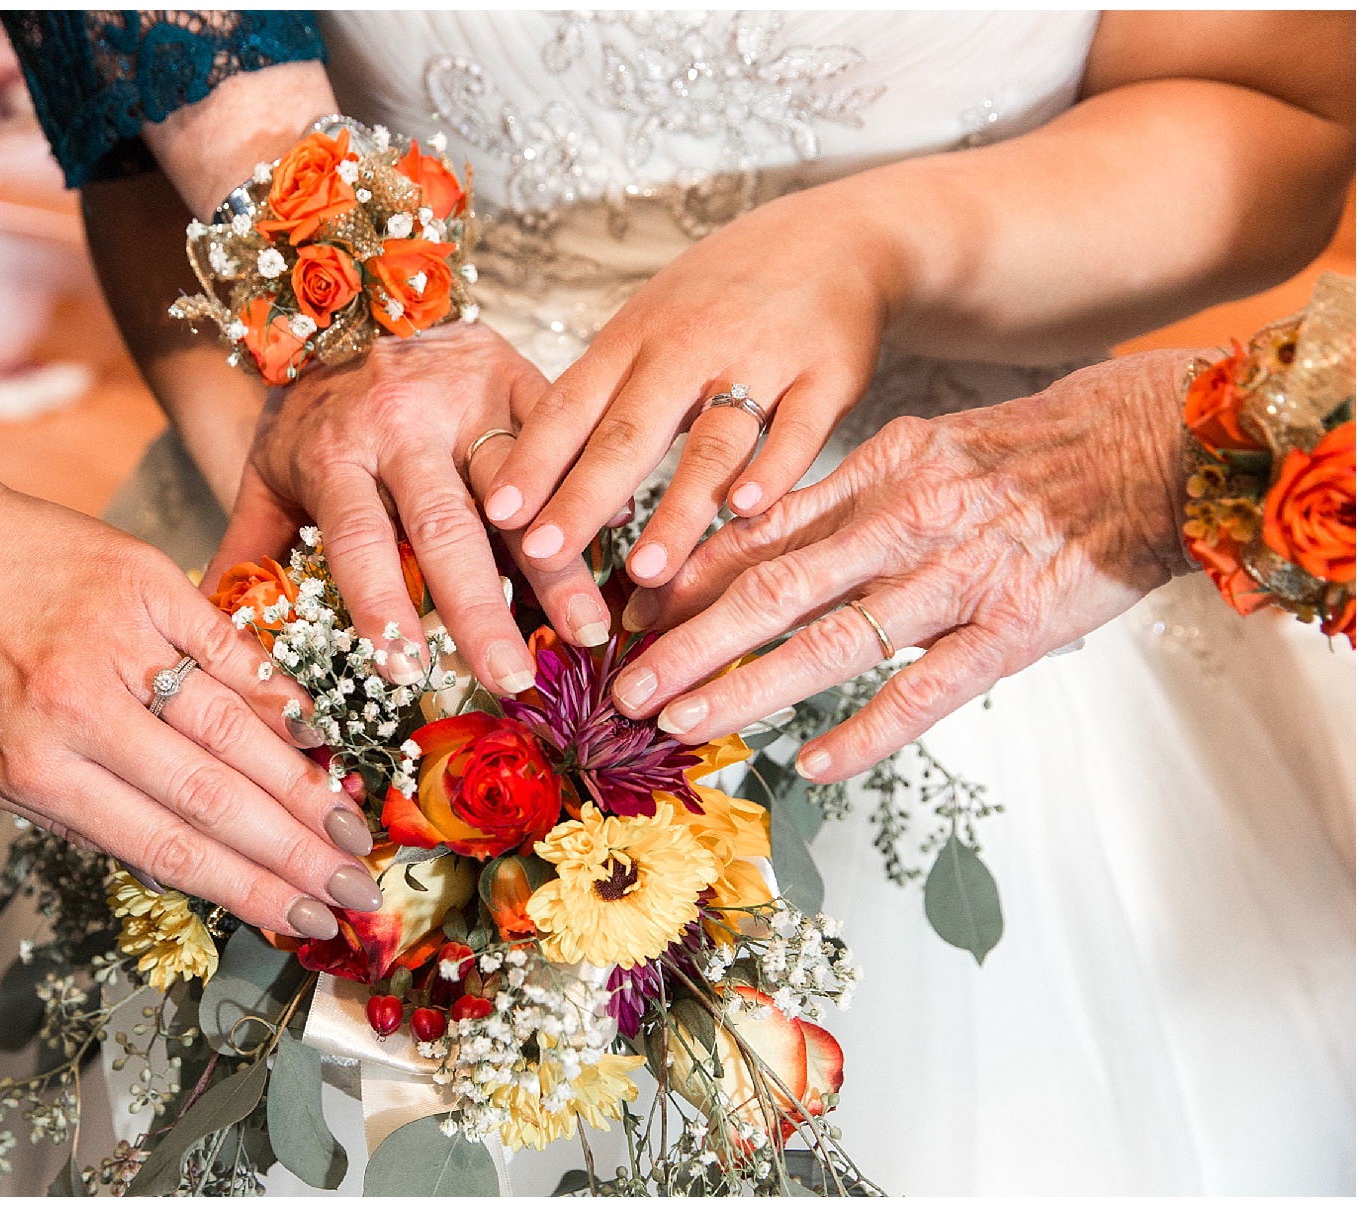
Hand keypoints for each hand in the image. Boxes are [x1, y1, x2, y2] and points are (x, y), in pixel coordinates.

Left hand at [0, 476, 384, 940]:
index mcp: (35, 768)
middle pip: (213, 797)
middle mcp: (83, 708)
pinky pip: (228, 649)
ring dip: (303, 787)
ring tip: (354, 830)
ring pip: (232, 728)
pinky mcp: (147, 581)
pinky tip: (319, 736)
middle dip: (296, 855)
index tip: (303, 922)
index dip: (246, 890)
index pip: (165, 846)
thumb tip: (169, 862)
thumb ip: (66, 815)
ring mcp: (121, 639)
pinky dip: (278, 694)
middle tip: (356, 889)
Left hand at [208, 321, 611, 694]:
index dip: (381, 603)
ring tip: (588, 630)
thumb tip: (212, 633)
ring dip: (557, 562)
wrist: (354, 296)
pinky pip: (559, 440)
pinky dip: (588, 492)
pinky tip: (621, 547)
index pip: (359, 537)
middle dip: (481, 608)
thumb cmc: (314, 410)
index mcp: (335, 451)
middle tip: (513, 678)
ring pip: (519, 488)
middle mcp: (401, 423)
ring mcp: (466, 395)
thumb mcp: (265, 471)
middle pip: (447, 527)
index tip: (404, 672)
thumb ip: (246, 548)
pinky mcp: (517, 374)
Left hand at [481, 186, 898, 591]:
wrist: (836, 237)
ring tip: (645, 569)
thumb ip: (607, 394)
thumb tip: (539, 474)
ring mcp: (760, 361)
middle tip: (544, 556)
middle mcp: (690, 348)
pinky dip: (773, 472)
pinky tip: (747, 512)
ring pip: (711, 445)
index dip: (533, 460)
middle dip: (581, 498)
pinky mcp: (826, 377)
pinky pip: (797, 432)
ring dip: (676, 511)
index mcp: (635, 338)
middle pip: (628, 432)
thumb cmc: (724, 294)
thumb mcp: (651, 323)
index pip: (570, 403)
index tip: (498, 513)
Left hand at [608, 351, 1193, 781]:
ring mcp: (956, 578)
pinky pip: (925, 690)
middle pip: (773, 588)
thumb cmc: (1032, 452)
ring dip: (746, 687)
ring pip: (831, 640)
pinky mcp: (1012, 630)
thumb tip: (756, 535)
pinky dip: (866, 731)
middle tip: (624, 686)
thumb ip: (845, 498)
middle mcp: (903, 522)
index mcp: (877, 474)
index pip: (760, 531)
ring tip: (681, 725)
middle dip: (689, 642)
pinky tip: (811, 765)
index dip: (688, 579)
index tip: (631, 615)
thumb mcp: (925, 448)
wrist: (1152, 445)